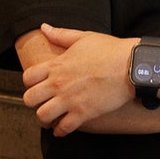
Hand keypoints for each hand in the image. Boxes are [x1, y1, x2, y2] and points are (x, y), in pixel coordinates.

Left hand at [20, 24, 134, 135]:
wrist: (132, 66)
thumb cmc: (110, 50)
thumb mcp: (84, 37)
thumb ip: (61, 35)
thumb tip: (44, 27)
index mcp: (57, 65)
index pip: (27, 77)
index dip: (30, 82)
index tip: (37, 85)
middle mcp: (59, 84)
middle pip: (29, 99)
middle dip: (33, 102)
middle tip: (41, 103)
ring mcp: (70, 100)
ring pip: (42, 116)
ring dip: (44, 119)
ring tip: (50, 118)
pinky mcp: (83, 113)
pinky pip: (63, 128)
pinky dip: (60, 131)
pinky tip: (63, 128)